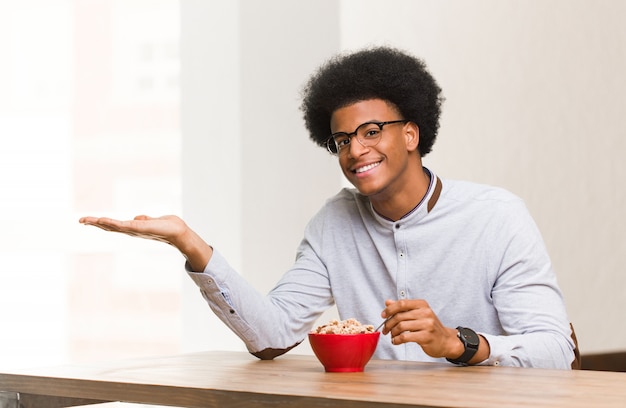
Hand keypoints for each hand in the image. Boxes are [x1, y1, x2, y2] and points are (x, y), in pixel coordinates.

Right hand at [78, 215, 212, 270]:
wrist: (179, 232)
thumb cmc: (168, 226)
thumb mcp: (153, 221)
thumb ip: (144, 220)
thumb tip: (138, 218)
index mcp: (133, 228)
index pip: (114, 226)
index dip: (102, 223)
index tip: (89, 220)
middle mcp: (132, 231)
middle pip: (110, 227)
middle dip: (95, 224)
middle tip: (80, 220)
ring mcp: (134, 230)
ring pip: (113, 227)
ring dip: (100, 223)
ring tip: (87, 220)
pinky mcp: (139, 229)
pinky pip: (123, 225)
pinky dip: (112, 223)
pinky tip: (102, 220)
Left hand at [380, 299, 462, 358]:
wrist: (446, 341)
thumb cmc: (430, 327)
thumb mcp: (418, 314)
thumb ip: (403, 308)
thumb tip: (387, 302)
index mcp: (422, 305)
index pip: (402, 303)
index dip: (390, 309)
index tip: (383, 315)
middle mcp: (426, 313)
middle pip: (399, 316)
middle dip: (389, 323)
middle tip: (385, 330)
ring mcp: (427, 325)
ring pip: (401, 326)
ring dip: (392, 332)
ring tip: (392, 336)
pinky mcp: (426, 337)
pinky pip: (405, 337)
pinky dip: (397, 340)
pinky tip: (396, 341)